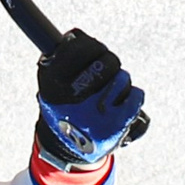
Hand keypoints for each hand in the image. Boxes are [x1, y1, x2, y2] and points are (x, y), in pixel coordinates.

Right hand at [35, 29, 145, 167]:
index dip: (89, 45)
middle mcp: (73, 98)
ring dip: (119, 79)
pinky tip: (124, 100)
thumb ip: (61, 56)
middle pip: (105, 60)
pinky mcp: (117, 125)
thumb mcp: (50, 82)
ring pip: (122, 76)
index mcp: (52, 83)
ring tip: (111, 90)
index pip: (77, 48)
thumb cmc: (63, 106)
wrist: (70, 150)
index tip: (92, 49)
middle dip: (108, 61)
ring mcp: (97, 112)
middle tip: (105, 68)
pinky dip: (133, 95)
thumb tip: (76, 35)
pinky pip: (135, 95)